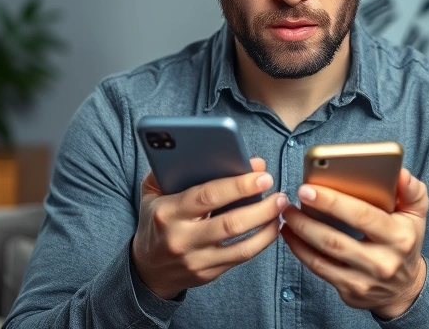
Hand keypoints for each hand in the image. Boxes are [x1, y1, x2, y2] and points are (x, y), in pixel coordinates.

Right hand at [131, 158, 286, 298]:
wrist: (148, 268)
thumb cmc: (156, 219)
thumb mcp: (153, 191)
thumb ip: (175, 168)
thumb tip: (217, 154)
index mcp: (168, 212)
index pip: (207, 196)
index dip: (238, 185)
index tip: (262, 174)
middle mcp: (182, 239)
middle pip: (230, 223)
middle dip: (261, 207)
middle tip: (279, 193)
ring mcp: (196, 260)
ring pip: (241, 246)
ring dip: (267, 226)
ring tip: (280, 208)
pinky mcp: (209, 274)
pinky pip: (242, 258)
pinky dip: (262, 242)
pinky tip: (272, 226)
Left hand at [280, 168, 428, 318]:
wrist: (405, 288)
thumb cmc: (406, 241)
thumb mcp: (417, 214)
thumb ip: (412, 190)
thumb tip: (400, 173)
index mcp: (399, 237)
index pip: (362, 216)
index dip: (332, 202)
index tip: (307, 188)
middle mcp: (382, 262)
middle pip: (336, 239)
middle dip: (307, 220)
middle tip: (288, 202)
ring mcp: (365, 280)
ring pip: (323, 256)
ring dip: (299, 234)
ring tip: (287, 214)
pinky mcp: (350, 291)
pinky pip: (319, 269)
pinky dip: (300, 250)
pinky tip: (291, 235)